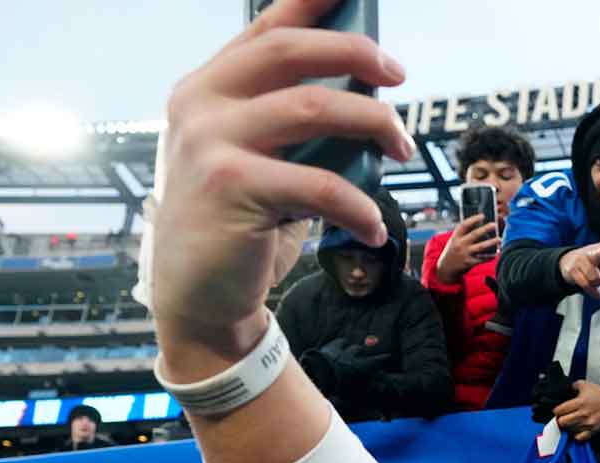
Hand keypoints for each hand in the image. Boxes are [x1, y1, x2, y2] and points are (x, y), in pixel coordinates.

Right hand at [150, 0, 414, 375]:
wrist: (200, 296)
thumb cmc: (240, 221)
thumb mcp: (256, 158)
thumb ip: (286, 118)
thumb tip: (364, 87)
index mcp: (206, 87)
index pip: (265, 27)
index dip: (311, 1)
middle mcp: (201, 104)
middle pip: (291, 51)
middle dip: (355, 53)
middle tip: (398, 76)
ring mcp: (211, 143)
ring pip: (315, 108)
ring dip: (374, 124)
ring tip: (399, 149)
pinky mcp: (231, 188)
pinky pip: (322, 185)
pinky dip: (360, 207)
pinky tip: (373, 229)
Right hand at [434, 214, 498, 283]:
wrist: (445, 268)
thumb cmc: (454, 251)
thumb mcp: (455, 240)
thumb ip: (465, 234)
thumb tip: (481, 226)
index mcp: (456, 236)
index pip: (464, 225)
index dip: (473, 219)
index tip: (482, 216)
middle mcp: (460, 244)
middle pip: (474, 234)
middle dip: (485, 229)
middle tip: (494, 224)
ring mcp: (465, 254)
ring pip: (481, 247)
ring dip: (491, 242)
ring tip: (499, 239)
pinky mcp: (469, 263)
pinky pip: (482, 258)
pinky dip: (490, 256)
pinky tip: (496, 253)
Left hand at [553, 381, 599, 441]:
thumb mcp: (584, 384)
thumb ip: (572, 386)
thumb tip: (565, 390)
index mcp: (579, 402)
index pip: (559, 410)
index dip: (557, 410)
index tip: (559, 410)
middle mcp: (583, 414)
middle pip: (562, 422)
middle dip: (560, 419)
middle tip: (563, 417)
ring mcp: (588, 423)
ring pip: (569, 430)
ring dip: (568, 427)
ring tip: (571, 422)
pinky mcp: (594, 430)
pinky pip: (579, 437)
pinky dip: (576, 434)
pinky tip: (577, 429)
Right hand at [559, 231, 599, 297]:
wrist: (568, 262)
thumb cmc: (591, 263)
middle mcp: (592, 252)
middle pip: (599, 254)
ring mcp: (581, 261)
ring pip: (595, 279)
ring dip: (597, 284)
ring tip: (596, 281)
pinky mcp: (573, 271)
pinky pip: (586, 285)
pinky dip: (593, 292)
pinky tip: (597, 294)